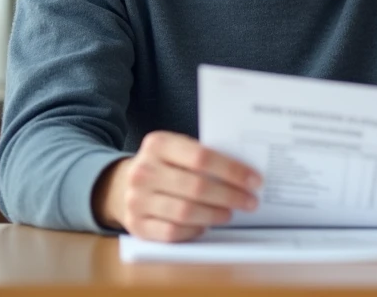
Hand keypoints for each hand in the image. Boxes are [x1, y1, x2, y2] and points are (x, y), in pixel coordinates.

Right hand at [92, 130, 261, 241]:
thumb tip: (245, 172)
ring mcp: (136, 200)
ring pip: (186, 212)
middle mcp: (143, 171)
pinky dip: (194, 230)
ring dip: (215, 214)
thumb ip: (203, 155)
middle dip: (230, 196)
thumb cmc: (165, 164)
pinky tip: (206, 225)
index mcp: (158, 144)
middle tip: (251, 201)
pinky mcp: (136, 225)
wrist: (121, 183)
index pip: (202, 157)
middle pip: (197, 187)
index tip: (255, 180)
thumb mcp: (177, 149)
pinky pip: (172, 232)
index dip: (232, 170)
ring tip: (231, 212)